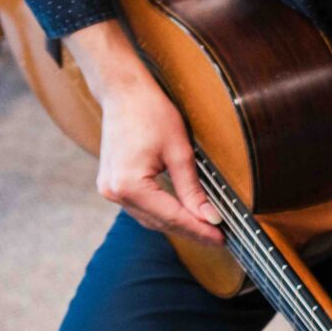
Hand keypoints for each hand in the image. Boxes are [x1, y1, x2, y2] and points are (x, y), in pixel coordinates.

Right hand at [65, 20, 221, 245]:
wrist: (123, 93)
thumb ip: (193, 190)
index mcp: (129, 185)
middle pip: (159, 222)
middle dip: (190, 230)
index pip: (172, 217)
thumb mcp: (179, 152)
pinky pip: (141, 207)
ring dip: (177, 224)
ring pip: (149, 218)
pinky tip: (183, 216)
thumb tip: (210, 217)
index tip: (222, 238)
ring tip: (206, 230)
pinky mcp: (112, 185)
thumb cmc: (151, 113)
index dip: (199, 230)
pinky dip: (162, 213)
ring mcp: (109, 190)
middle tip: (219, 238)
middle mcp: (114, 193)